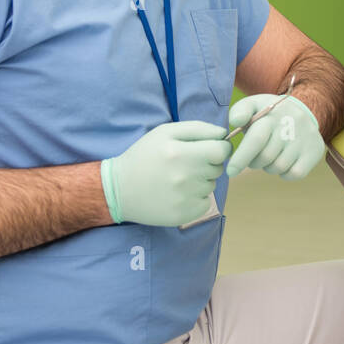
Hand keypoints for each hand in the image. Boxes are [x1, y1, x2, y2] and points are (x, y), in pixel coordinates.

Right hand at [101, 121, 232, 224]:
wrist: (119, 189)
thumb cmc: (144, 156)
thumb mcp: (165, 132)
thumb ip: (198, 128)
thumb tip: (223, 134)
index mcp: (181, 153)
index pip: (222, 151)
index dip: (219, 148)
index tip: (208, 149)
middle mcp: (185, 177)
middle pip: (218, 168)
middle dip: (207, 164)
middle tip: (185, 164)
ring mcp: (185, 198)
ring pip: (211, 185)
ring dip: (201, 181)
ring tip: (177, 179)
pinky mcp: (185, 214)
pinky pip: (205, 202)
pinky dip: (196, 198)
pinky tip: (178, 193)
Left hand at [225, 94, 323, 180]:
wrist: (303, 113)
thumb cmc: (269, 115)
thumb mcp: (253, 105)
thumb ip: (239, 112)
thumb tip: (236, 122)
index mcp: (272, 113)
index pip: (256, 139)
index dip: (241, 158)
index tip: (231, 171)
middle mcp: (291, 123)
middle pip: (265, 157)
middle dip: (254, 162)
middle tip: (254, 157)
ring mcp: (304, 138)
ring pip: (279, 166)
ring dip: (269, 167)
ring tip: (271, 156)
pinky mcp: (314, 152)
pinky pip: (294, 174)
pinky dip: (285, 173)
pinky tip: (284, 161)